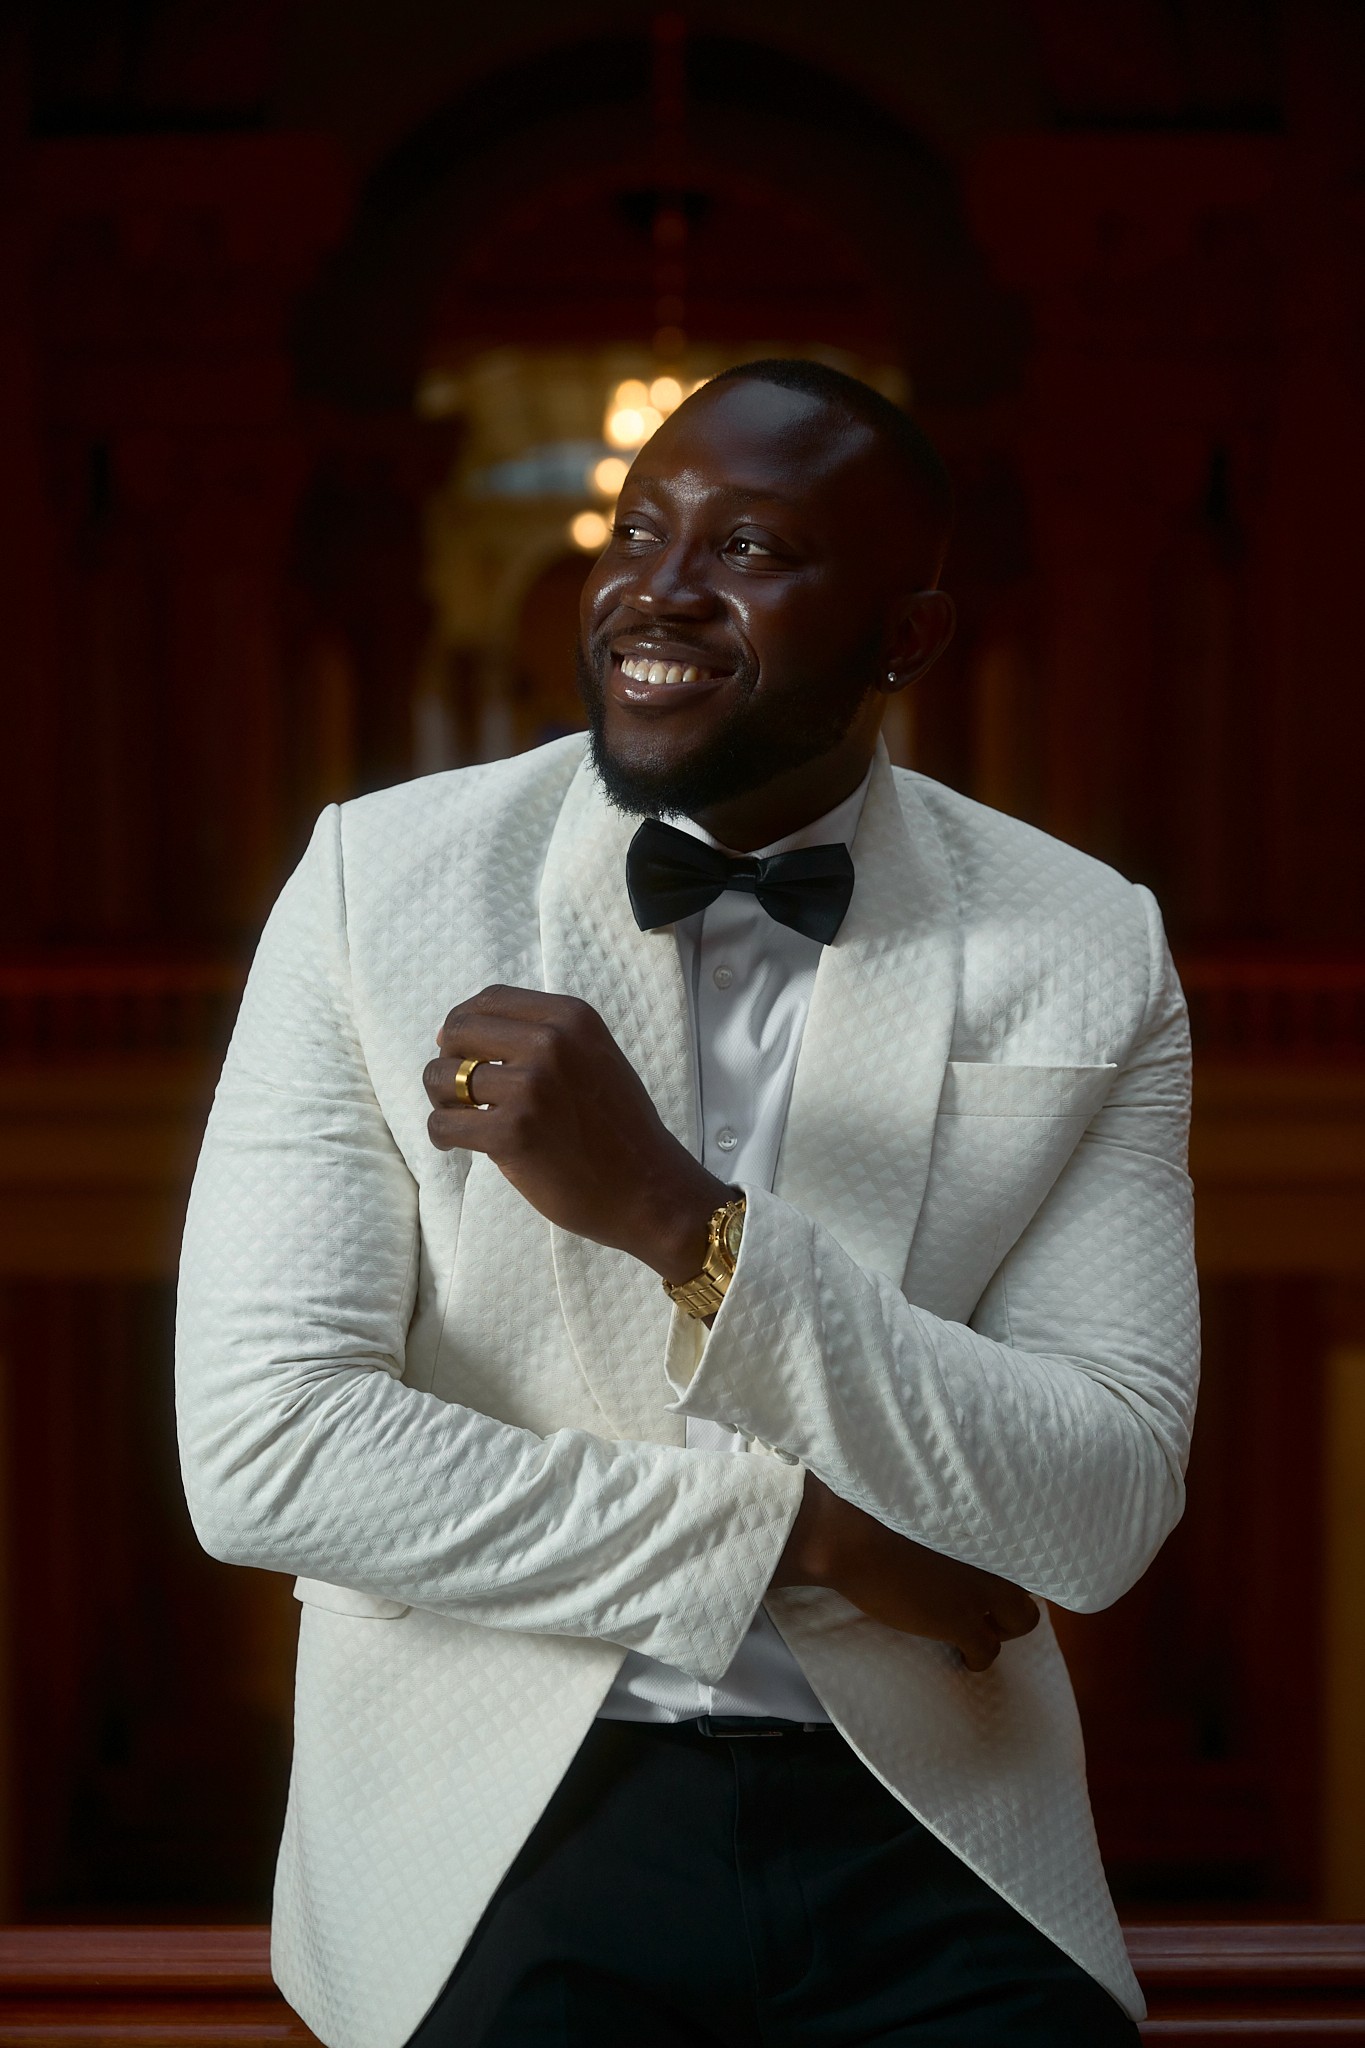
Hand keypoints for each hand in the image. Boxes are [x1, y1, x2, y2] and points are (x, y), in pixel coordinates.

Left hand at [425, 986, 726, 1278]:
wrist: (649, 1188)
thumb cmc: (617, 1128)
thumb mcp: (593, 1056)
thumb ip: (544, 1037)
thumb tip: (457, 1032)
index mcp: (571, 1017)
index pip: (490, 999)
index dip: (464, 1023)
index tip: (460, 1050)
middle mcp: (551, 1042)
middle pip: (458, 1030)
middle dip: (448, 1059)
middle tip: (459, 1091)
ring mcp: (531, 1087)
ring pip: (442, 1076)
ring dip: (441, 1100)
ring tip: (461, 1119)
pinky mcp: (513, 1133)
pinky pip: (443, 1123)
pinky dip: (442, 1135)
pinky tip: (458, 1145)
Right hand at [771, 1474, 1039, 1671]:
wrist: (848, 1532)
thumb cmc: (870, 1496)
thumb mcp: (920, 1487)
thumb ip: (946, 1495)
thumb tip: (941, 1483)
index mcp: (989, 1517)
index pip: (1025, 1540)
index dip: (1008, 1558)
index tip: (990, 1563)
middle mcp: (996, 1553)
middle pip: (1031, 1582)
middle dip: (1010, 1596)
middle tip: (983, 1598)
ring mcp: (981, 1591)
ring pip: (1022, 1622)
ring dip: (1001, 1626)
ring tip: (976, 1626)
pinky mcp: (960, 1623)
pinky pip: (987, 1652)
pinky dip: (976, 1657)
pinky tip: (963, 1655)